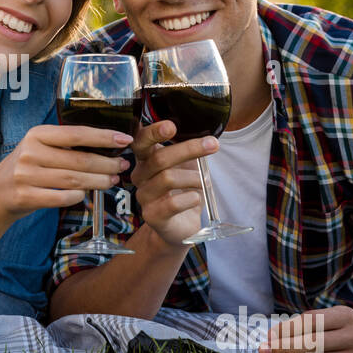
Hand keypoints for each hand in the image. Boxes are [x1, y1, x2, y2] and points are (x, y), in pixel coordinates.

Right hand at [0, 124, 130, 222]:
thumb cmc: (26, 169)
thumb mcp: (38, 148)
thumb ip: (64, 146)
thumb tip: (106, 146)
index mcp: (36, 134)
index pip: (76, 134)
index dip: (103, 137)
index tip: (125, 139)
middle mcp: (30, 152)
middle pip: (79, 160)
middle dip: (107, 164)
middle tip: (123, 166)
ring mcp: (26, 175)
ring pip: (74, 180)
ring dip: (98, 181)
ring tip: (112, 181)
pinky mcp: (25, 196)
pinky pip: (62, 198)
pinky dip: (78, 197)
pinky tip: (86, 194)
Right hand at [128, 120, 218, 247]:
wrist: (180, 226)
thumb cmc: (183, 192)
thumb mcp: (188, 166)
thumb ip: (190, 151)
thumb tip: (206, 135)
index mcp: (146, 159)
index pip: (141, 141)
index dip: (153, 132)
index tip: (171, 126)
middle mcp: (140, 176)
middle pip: (159, 158)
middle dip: (188, 149)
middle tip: (212, 144)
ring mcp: (143, 196)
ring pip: (167, 178)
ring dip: (194, 178)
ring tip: (205, 182)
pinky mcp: (152, 215)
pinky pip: (172, 203)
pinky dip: (190, 198)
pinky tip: (196, 198)